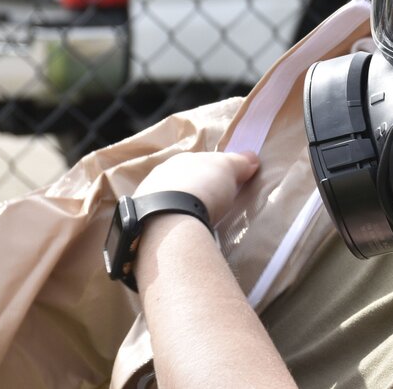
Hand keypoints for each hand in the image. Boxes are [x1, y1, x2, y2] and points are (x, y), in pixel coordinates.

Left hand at [135, 151, 258, 223]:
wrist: (170, 217)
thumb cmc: (203, 187)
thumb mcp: (228, 169)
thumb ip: (239, 162)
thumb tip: (251, 158)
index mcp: (181, 159)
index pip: (200, 164)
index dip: (213, 175)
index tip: (223, 189)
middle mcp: (160, 174)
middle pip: (182, 181)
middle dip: (193, 192)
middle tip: (209, 208)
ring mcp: (147, 197)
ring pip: (166, 199)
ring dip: (177, 208)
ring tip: (192, 225)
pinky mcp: (140, 221)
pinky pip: (157, 218)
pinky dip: (167, 224)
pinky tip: (177, 234)